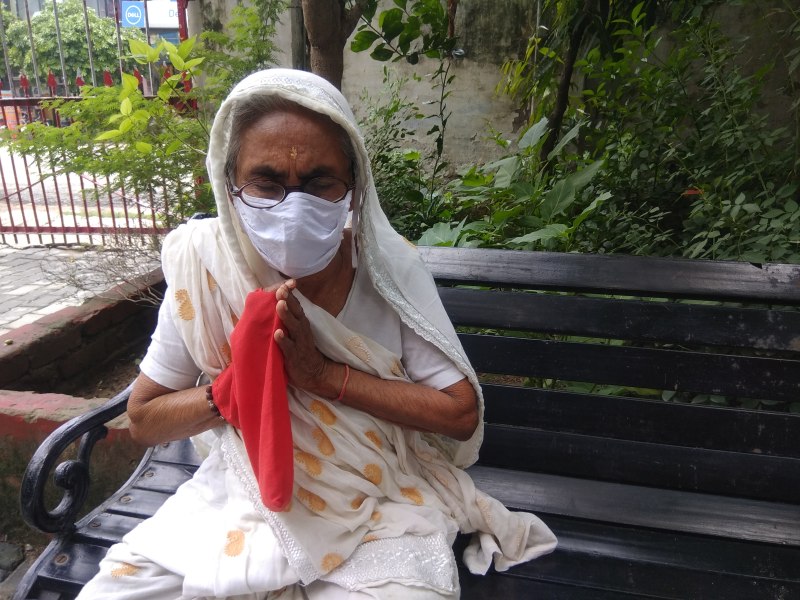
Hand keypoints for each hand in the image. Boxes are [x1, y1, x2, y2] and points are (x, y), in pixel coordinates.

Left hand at [273, 280, 330, 394]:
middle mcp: (302, 329)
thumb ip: (288, 319)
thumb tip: (276, 303)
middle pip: (296, 311)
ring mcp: (299, 342)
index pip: (296, 304)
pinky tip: (278, 333)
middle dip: (288, 300)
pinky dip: (284, 340)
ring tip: (279, 305)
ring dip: (286, 315)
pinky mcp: (295, 356)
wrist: (315, 372)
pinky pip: (289, 347)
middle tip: (281, 290)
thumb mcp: (296, 331)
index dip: (291, 294)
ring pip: (293, 326)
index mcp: (301, 322)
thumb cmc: (301, 349)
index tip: (286, 283)